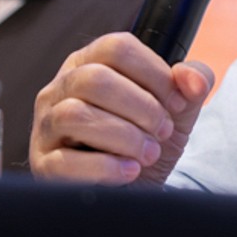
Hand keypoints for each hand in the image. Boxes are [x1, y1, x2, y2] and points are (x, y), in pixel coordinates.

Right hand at [30, 31, 213, 184]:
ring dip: (124, 136)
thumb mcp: (177, 107)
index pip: (116, 47)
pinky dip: (105, 167)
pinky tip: (129, 171)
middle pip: (95, 78)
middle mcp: (60, 88)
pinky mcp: (43, 164)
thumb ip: (193, 81)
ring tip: (149, 153)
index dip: (154, 72)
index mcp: (89, 62)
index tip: (178, 102)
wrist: (132, 189)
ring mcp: (46, 125)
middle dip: (141, 107)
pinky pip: (64, 161)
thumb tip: (192, 80)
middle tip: (164, 131)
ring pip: (76, 114)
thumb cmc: (146, 137)